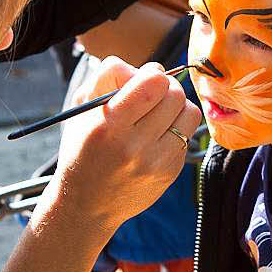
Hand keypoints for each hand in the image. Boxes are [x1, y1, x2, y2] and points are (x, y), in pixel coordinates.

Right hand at [53, 57, 201, 232]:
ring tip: (159, 112)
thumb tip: (147, 67)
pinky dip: (176, 128)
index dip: (152, 75)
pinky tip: (158, 135)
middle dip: (166, 87)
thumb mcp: (82, 110)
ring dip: (177, 106)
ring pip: (189, 113)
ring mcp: (156, 162)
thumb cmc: (83, 148)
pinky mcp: (170, 172)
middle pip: (175, 95)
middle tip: (153, 94)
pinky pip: (188, 135)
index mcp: (109, 127)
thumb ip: (108, 77)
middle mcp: (134, 147)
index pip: (152, 83)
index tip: (143, 81)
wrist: (86, 203)